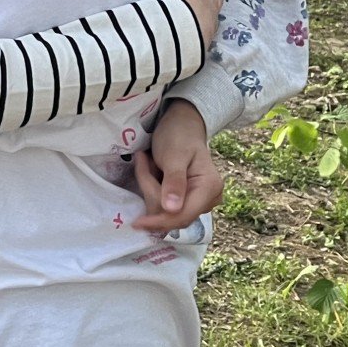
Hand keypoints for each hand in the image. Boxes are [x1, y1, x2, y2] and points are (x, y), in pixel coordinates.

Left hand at [133, 99, 224, 232]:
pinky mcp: (185, 201)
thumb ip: (174, 181)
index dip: (160, 221)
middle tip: (143, 162)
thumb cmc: (179, 135)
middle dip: (152, 192)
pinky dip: (152, 189)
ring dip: (150, 188)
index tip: (137, 222)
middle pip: (172, 215)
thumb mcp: (174, 155)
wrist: (182, 124)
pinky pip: (163, 205)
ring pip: (165, 211)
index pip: (183, 216)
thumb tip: (172, 210)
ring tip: (147, 162)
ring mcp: (197, 202)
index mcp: (210, 188)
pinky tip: (151, 170)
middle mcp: (208, 199)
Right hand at [172, 0, 224, 49]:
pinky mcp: (196, 41)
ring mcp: (205, 28)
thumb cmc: (187, 8)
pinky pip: (198, 29)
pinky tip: (186, 25)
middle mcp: (211, 11)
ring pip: (208, 13)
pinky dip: (193, 24)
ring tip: (192, 4)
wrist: (183, 41)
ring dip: (203, 7)